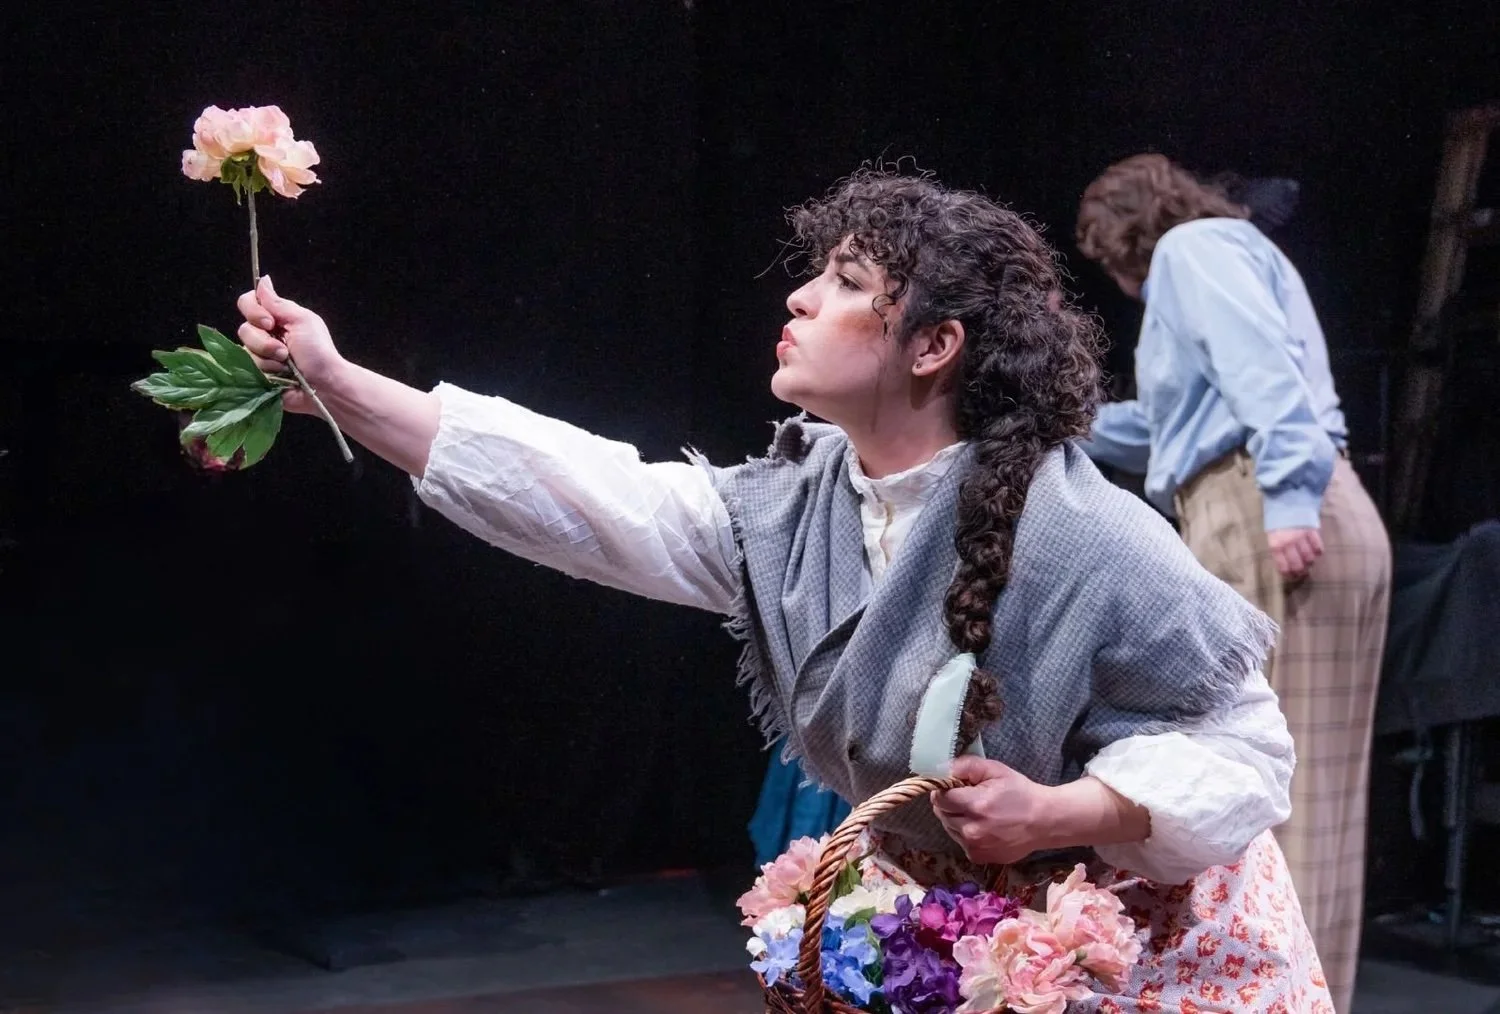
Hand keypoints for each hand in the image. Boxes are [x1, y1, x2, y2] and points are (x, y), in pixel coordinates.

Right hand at [236, 276, 346, 414]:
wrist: (324, 386)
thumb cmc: (318, 352)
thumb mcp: (302, 321)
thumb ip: (277, 303)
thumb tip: (263, 279)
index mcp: (277, 317)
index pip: (248, 302)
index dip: (253, 311)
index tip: (270, 322)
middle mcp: (266, 333)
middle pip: (244, 328)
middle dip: (264, 341)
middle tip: (285, 350)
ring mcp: (260, 354)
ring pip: (245, 349)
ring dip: (268, 357)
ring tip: (286, 364)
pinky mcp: (258, 373)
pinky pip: (248, 367)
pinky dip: (266, 370)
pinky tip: (281, 375)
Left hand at [930, 756, 1053, 865]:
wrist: (1044, 821)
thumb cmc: (1020, 792)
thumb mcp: (996, 770)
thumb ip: (966, 766)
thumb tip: (941, 769)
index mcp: (975, 805)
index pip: (940, 798)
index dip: (944, 790)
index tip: (954, 786)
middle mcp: (971, 829)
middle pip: (942, 814)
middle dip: (950, 804)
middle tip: (968, 798)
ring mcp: (974, 846)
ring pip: (949, 828)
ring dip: (956, 819)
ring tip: (977, 813)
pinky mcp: (978, 858)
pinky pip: (960, 842)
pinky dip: (965, 833)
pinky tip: (982, 826)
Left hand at [1267, 526, 1322, 580]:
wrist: (1286, 502)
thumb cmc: (1277, 521)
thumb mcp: (1271, 536)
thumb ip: (1278, 550)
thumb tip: (1285, 565)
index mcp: (1276, 545)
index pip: (1284, 567)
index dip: (1289, 575)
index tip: (1292, 577)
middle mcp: (1288, 543)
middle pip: (1298, 565)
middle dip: (1301, 572)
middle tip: (1302, 573)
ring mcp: (1301, 538)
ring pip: (1309, 558)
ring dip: (1310, 563)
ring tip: (1308, 562)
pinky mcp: (1312, 532)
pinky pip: (1318, 548)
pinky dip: (1318, 552)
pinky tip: (1315, 552)